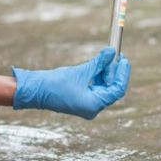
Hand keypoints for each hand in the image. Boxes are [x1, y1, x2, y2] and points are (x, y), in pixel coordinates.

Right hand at [12, 48, 130, 119]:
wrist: (36, 90)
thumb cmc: (56, 83)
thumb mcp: (81, 71)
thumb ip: (99, 63)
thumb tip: (112, 52)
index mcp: (94, 105)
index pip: (117, 90)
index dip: (122, 74)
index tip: (124, 59)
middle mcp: (93, 108)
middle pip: (112, 89)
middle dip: (115, 72)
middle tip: (117, 55)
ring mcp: (88, 105)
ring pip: (104, 87)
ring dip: (106, 72)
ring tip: (107, 56)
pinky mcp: (82, 100)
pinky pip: (96, 88)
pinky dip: (98, 76)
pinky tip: (99, 64)